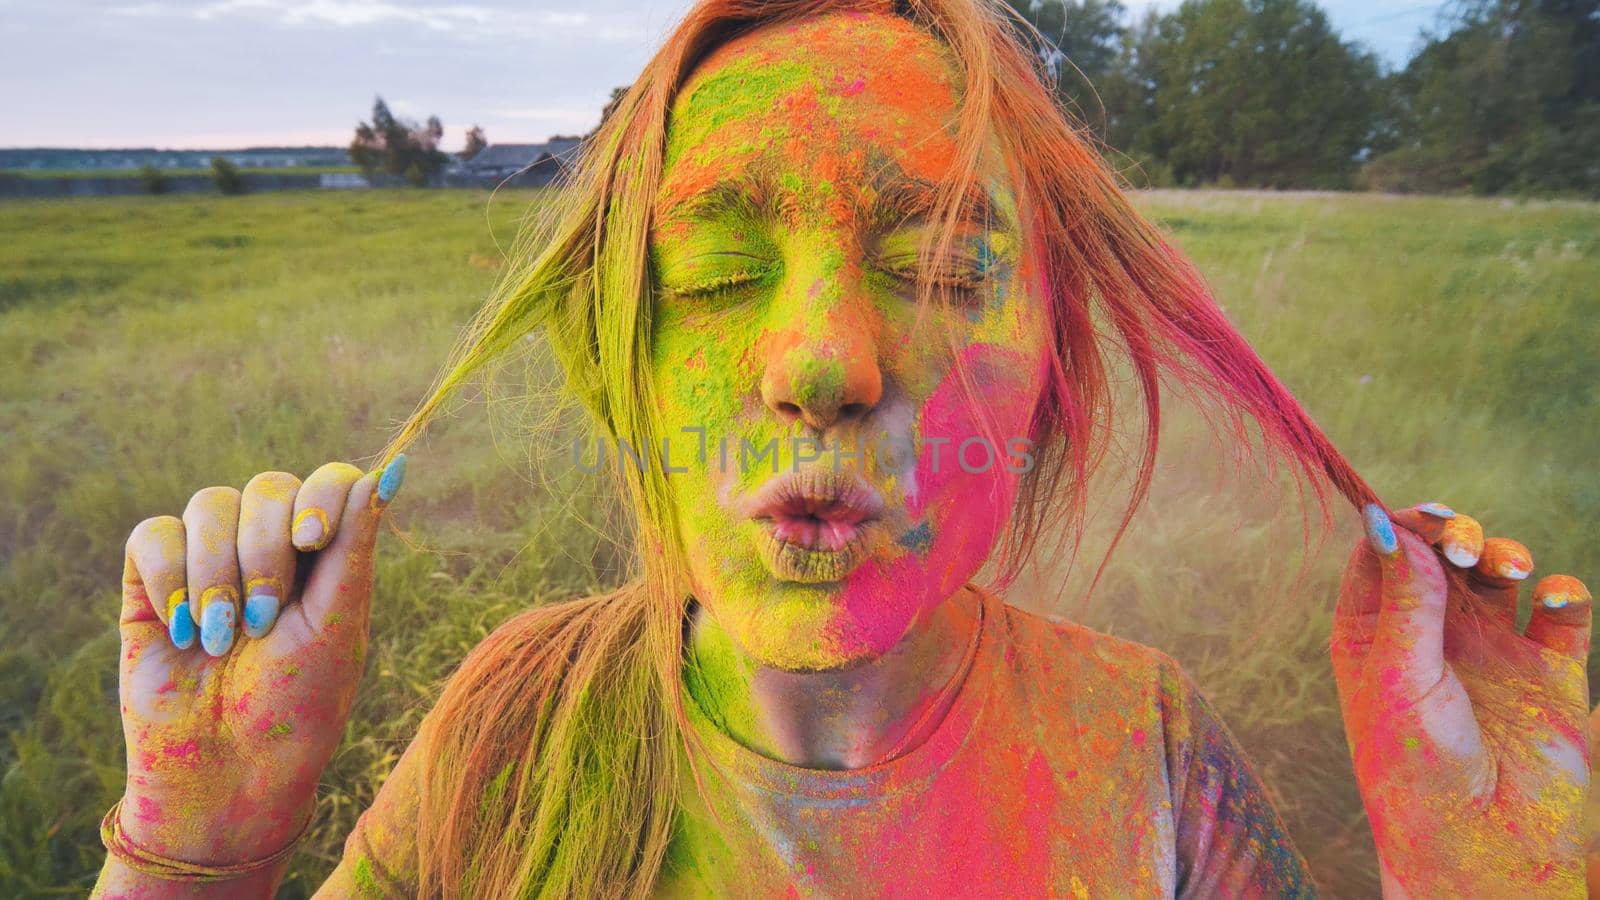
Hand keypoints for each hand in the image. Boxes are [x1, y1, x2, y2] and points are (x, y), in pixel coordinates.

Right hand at [113, 457, 405, 864]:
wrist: (226, 768)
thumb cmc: (298, 703)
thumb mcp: (338, 625)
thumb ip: (355, 546)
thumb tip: (387, 472)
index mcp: (327, 555)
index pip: (330, 482)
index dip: (319, 496)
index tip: (312, 541)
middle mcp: (270, 547)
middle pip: (268, 486)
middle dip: (265, 553)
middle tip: (265, 622)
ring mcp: (210, 560)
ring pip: (209, 504)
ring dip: (218, 572)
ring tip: (223, 638)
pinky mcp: (152, 583)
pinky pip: (153, 535)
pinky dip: (169, 576)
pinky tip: (183, 628)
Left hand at [1332, 502, 1590, 896]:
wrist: (1484, 847)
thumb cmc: (1417, 768)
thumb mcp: (1400, 677)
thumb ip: (1405, 597)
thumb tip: (1385, 519)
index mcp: (1373, 633)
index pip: (1382, 552)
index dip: (1402, 523)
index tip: (1427, 518)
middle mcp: (1430, 634)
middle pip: (1442, 551)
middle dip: (1455, 531)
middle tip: (1465, 544)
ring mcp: (1489, 651)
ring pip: (1499, 571)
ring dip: (1506, 552)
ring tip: (1508, 569)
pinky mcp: (1547, 674)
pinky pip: (1560, 612)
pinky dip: (1562, 592)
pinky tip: (1552, 601)